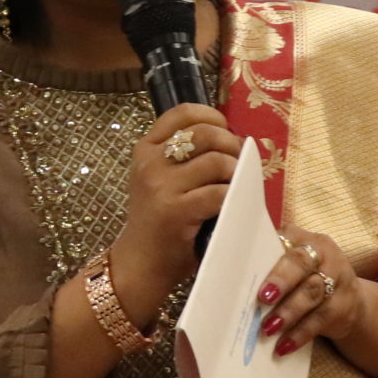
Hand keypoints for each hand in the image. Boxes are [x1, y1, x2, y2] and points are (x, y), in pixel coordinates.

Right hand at [109, 104, 241, 312]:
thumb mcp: (158, 180)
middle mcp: (150, 163)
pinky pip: (218, 193)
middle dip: (231, 144)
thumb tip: (229, 137)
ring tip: (237, 184)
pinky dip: (233, 196)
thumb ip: (182, 157)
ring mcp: (161, 187)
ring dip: (235, 171)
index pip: (181, 113)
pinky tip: (232, 204)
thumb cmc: (157, 222)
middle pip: (204, 134)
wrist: (139, 264)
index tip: (225, 129)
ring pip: (215, 162)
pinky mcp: (176, 211)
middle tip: (239, 161)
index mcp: (145, 149)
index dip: (212, 116)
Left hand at [256, 226, 363, 357]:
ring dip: (288, 312)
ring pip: (311, 293)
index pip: (284, 240)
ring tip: (268, 328)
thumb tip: (226, 282)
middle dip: (281, 280)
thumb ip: (266, 267)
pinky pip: (319, 320)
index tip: (249, 270)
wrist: (348, 300)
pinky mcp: (343, 306)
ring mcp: (337, 279)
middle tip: (263, 298)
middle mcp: (323, 253)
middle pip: (300, 264)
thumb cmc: (305, 279)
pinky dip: (300, 334)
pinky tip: (284, 346)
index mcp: (302, 239)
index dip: (267, 253)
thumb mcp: (292, 266)